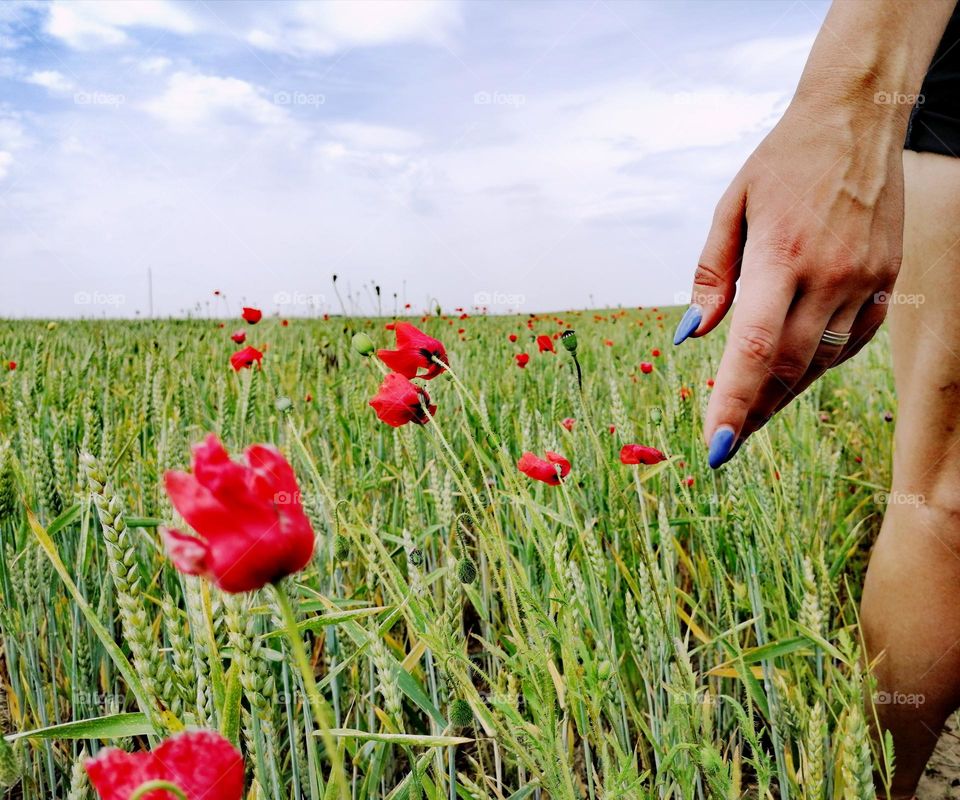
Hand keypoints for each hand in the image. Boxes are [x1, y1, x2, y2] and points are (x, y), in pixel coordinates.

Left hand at [675, 95, 904, 466]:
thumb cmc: (782, 162)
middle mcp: (829, 275)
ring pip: (822, 362)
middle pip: (788, 368)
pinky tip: (796, 373)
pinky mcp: (886, 282)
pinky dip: (820, 364)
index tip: (715, 446)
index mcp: (781, 254)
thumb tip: (692, 335)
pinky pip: (852, 343)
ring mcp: (865, 281)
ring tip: (750, 416)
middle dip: (752, 411)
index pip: (755, 347)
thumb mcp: (732, 206)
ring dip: (782, 395)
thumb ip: (712, 275)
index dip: (733, 401)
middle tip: (724, 443)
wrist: (858, 121)